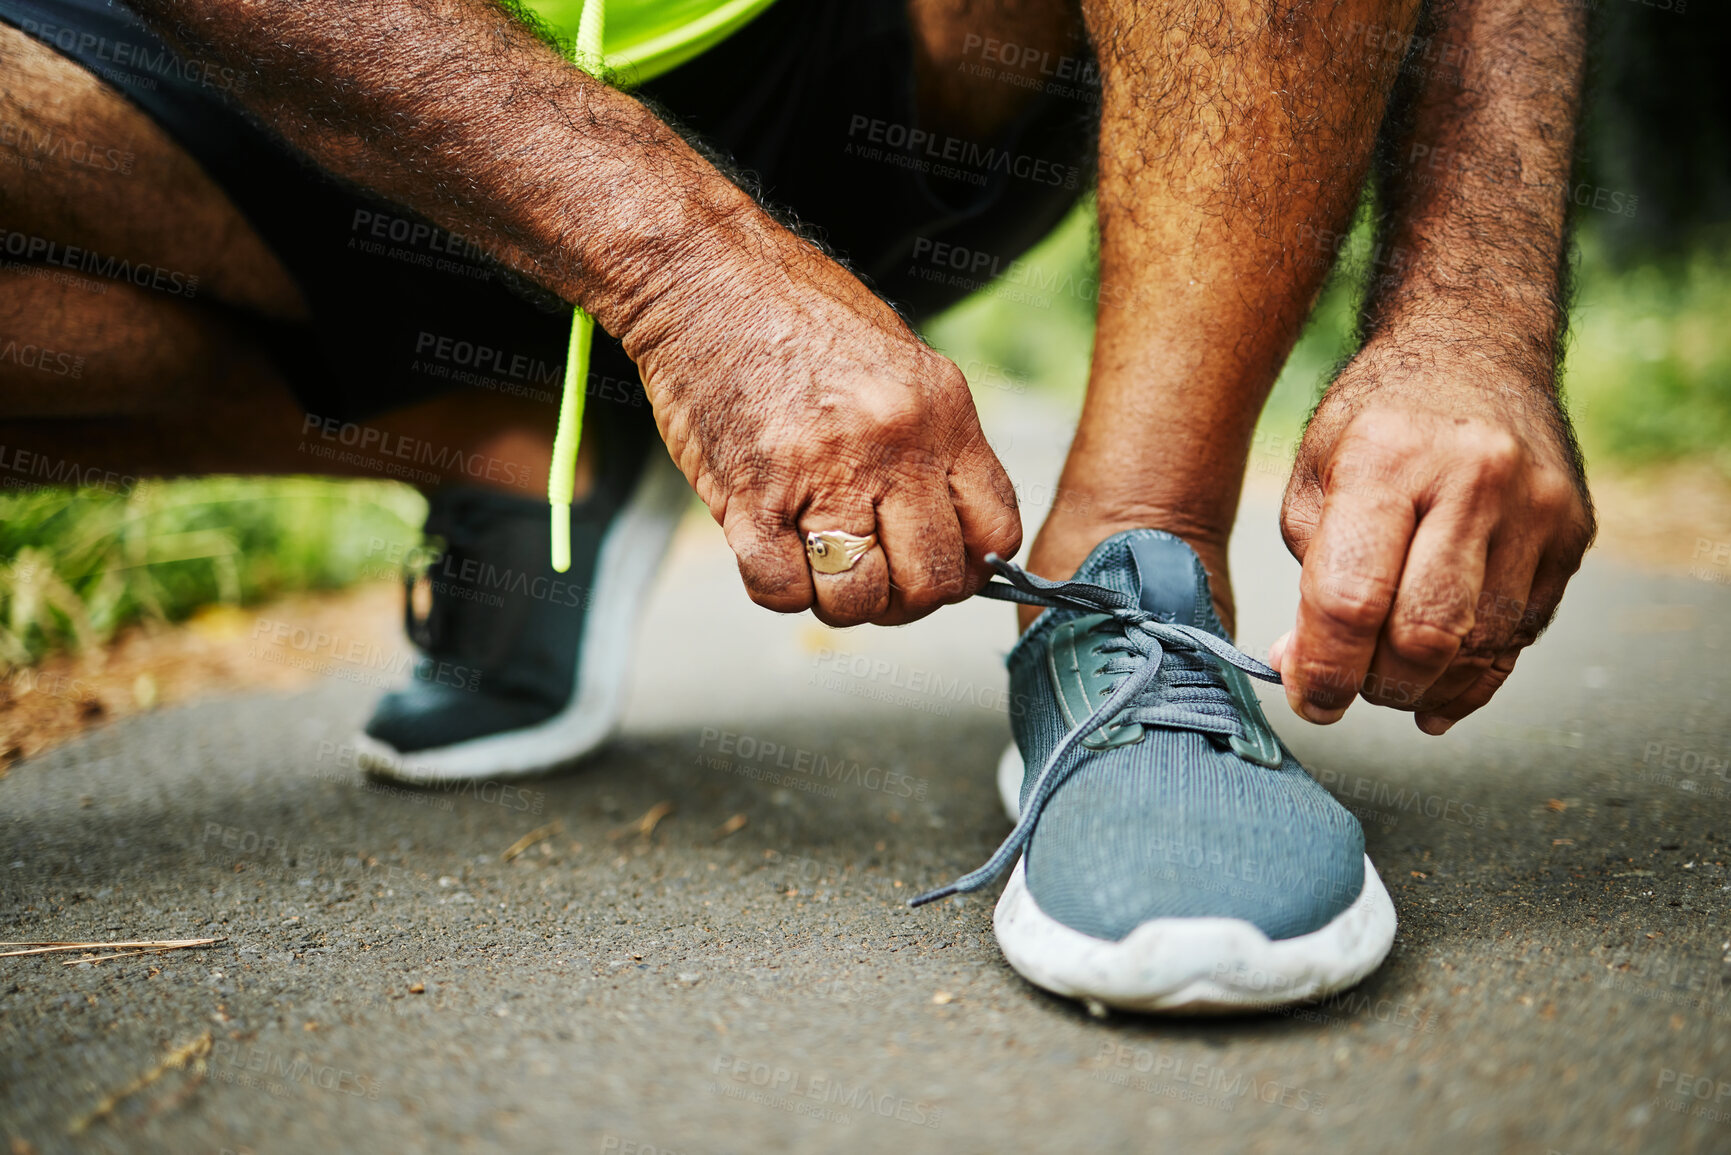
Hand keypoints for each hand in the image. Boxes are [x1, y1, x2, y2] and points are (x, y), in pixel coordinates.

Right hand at [621, 230, 1020, 626]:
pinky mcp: (749, 495)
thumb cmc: (795, 312)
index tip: (942, 566)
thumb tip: (953, 525)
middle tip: (877, 579)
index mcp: (940, 411)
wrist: (702, 275)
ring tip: (821, 565)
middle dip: (906, 600)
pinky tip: (772, 552)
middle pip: (930, 580)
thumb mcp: (899, 361)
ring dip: (840, 600)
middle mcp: (891, 446)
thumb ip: (931, 441)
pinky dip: (778, 589)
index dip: (970, 567)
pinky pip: (780, 590)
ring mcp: (820, 473)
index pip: (994, 530)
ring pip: (857, 599)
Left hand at [1271, 342, 1594, 732]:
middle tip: (1350, 685)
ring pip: (1480, 645)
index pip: (1351, 599)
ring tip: (1390, 673)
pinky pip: (1524, 635)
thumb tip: (1303, 669)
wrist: (1473, 349)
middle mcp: (1473, 480)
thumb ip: (1308, 579)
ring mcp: (1535, 507)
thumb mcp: (1314, 478)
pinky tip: (1439, 678)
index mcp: (1388, 460)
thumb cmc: (1377, 422)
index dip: (1323, 669)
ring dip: (1426, 684)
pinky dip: (1475, 671)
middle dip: (1377, 685)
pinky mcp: (1573, 533)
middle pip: (1424, 635)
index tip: (1309, 698)